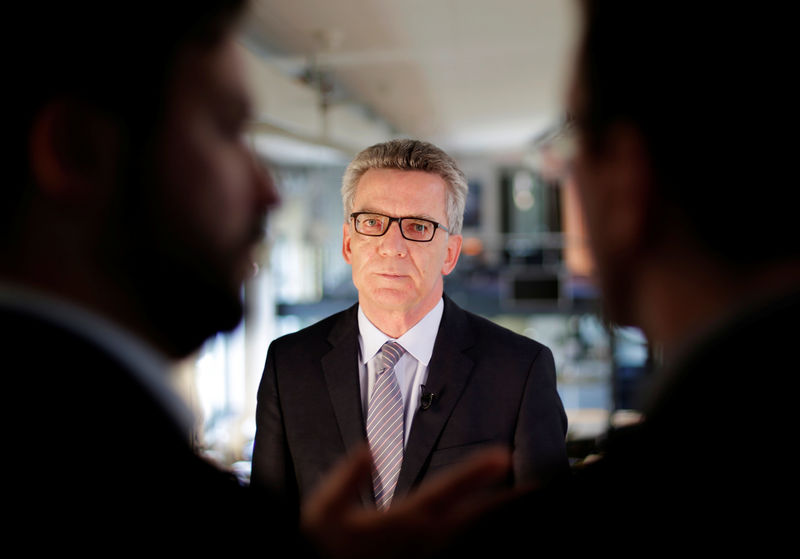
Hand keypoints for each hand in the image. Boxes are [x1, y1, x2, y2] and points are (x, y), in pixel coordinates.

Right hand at [301, 444, 511, 558]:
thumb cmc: (328, 548)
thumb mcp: (321, 513)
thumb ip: (344, 480)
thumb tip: (366, 449)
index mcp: (403, 521)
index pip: (445, 491)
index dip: (474, 472)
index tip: (502, 454)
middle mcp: (426, 539)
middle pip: (476, 516)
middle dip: (510, 500)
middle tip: (543, 486)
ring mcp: (433, 554)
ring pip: (476, 533)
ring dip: (503, 515)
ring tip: (532, 497)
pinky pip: (466, 544)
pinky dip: (486, 531)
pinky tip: (498, 518)